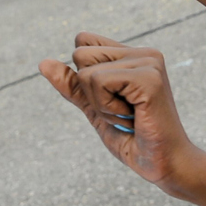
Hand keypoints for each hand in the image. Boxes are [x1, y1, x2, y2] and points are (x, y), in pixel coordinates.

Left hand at [38, 33, 202, 191]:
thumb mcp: (95, 108)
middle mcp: (142, 53)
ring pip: (86, 72)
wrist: (163, 164)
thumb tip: (43, 63)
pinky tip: (133, 118)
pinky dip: (108, 108)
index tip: (113, 99)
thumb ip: (72, 85)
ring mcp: (148, 62)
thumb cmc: (133, 139)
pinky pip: (99, 82)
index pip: (82, 41)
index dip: (85, 76)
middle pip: (80, 55)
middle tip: (123, 112)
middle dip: (91, 93)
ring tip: (129, 116)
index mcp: (132, 55)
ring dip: (100, 104)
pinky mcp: (149, 77)